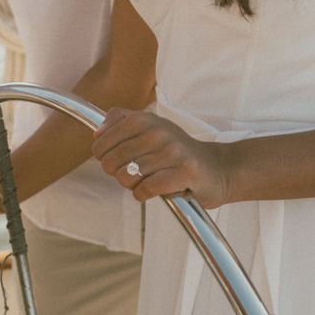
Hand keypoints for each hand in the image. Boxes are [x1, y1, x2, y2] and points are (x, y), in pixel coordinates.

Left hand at [91, 109, 230, 208]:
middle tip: (134, 174)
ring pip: (128, 176)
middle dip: (117, 173)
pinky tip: (152, 191)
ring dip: (133, 186)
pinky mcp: (184, 173)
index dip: (102, 156)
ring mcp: (173, 152)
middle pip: (112, 161)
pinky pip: (147, 188)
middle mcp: (159, 132)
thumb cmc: (178, 152)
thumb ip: (122, 122)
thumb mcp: (151, 128)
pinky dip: (144, 194)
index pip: (102, 141)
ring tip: (147, 181)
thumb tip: (97, 132)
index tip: (115, 160)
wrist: (217, 168)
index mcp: (146, 120)